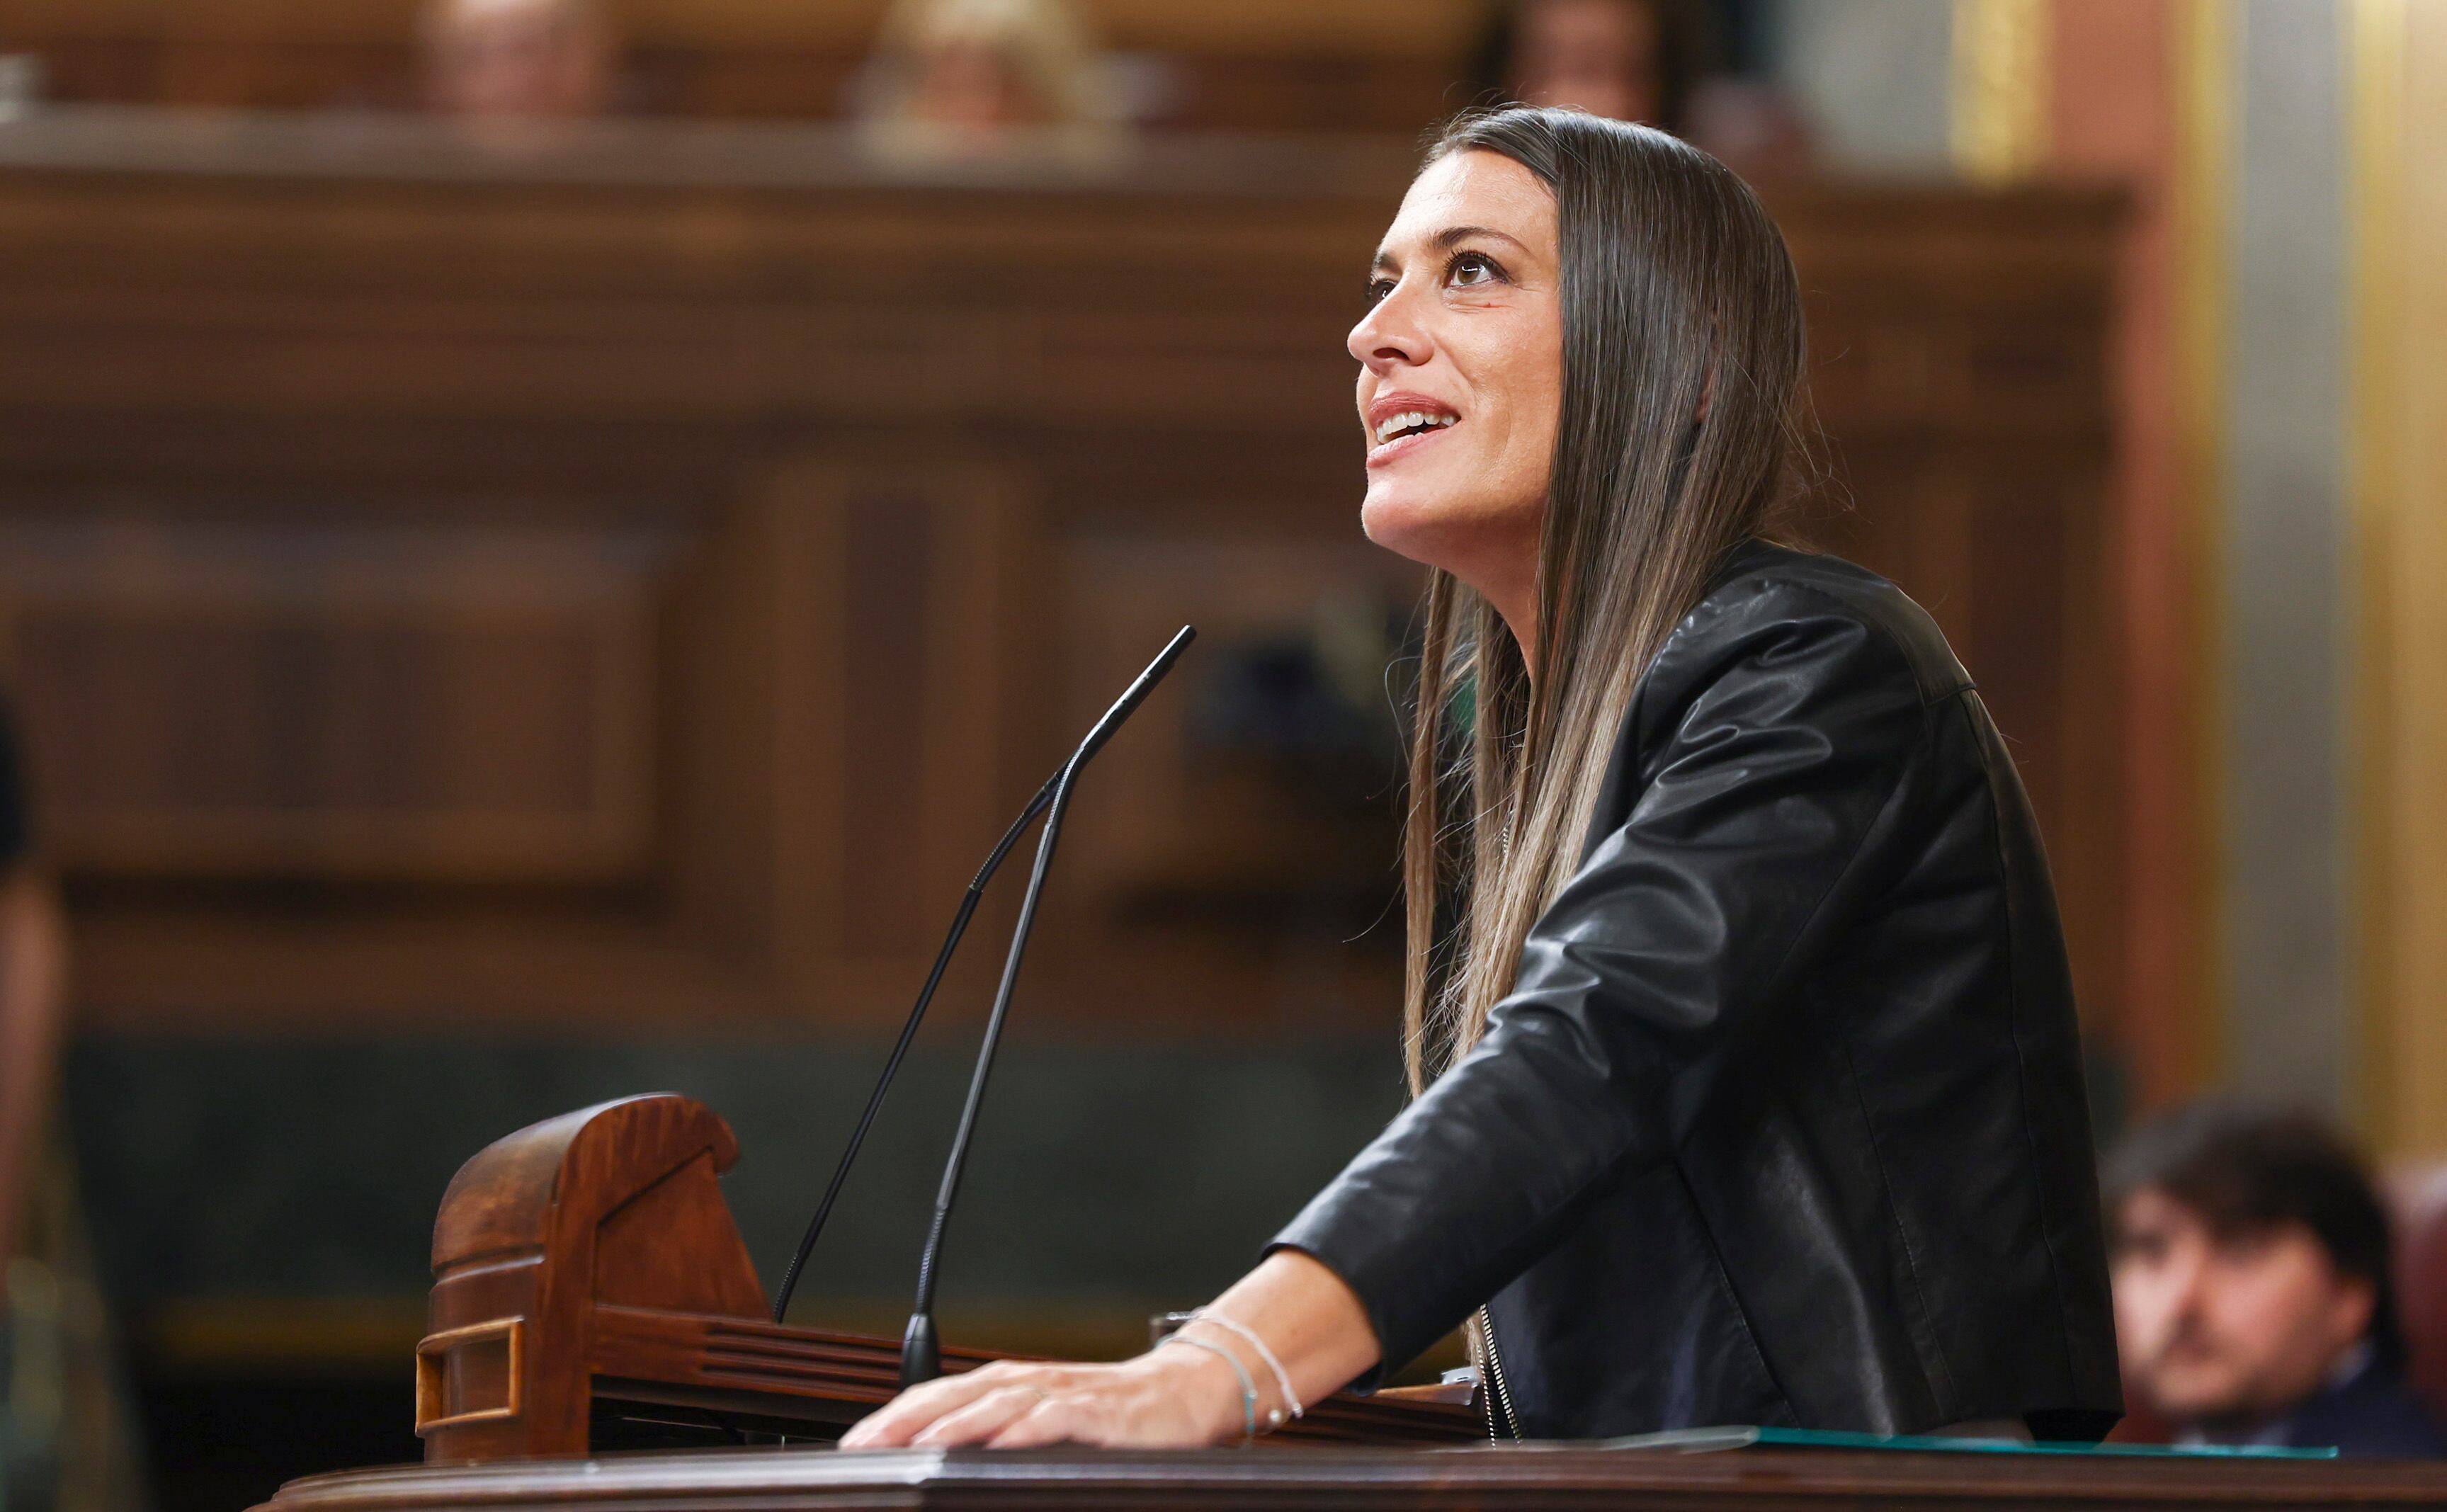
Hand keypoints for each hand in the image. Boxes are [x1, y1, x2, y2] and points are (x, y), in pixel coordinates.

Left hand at [838, 1349, 1246, 1449]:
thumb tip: (935, 1455)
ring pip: (997, 1403)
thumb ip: (993, 1431)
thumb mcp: (1041, 1417)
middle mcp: (1027, 1381)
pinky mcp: (1097, 1411)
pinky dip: (1025, 1428)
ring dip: (953, 1423)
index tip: (852, 1444)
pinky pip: (1055, 1417)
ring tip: (917, 1444)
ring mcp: (1062, 1393)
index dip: (893, 1418)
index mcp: (1007, 1382)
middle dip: (906, 1422)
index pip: (936, 1395)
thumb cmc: (1107, 1413)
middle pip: (954, 1397)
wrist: (1180, 1394)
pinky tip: (1000, 1440)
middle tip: (864, 1445)